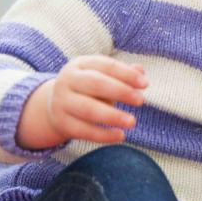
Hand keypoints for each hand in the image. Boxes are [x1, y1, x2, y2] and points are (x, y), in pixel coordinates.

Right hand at [18, 55, 146, 148]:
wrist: (56, 104)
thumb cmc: (89, 88)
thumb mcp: (103, 77)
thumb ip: (122, 74)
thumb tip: (140, 70)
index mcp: (81, 65)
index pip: (106, 65)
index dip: (127, 74)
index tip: (145, 84)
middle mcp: (68, 81)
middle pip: (95, 83)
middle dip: (120, 92)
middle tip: (141, 101)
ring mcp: (62, 102)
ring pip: (88, 109)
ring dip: (112, 116)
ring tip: (132, 122)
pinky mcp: (61, 123)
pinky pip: (83, 130)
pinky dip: (103, 135)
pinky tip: (120, 135)